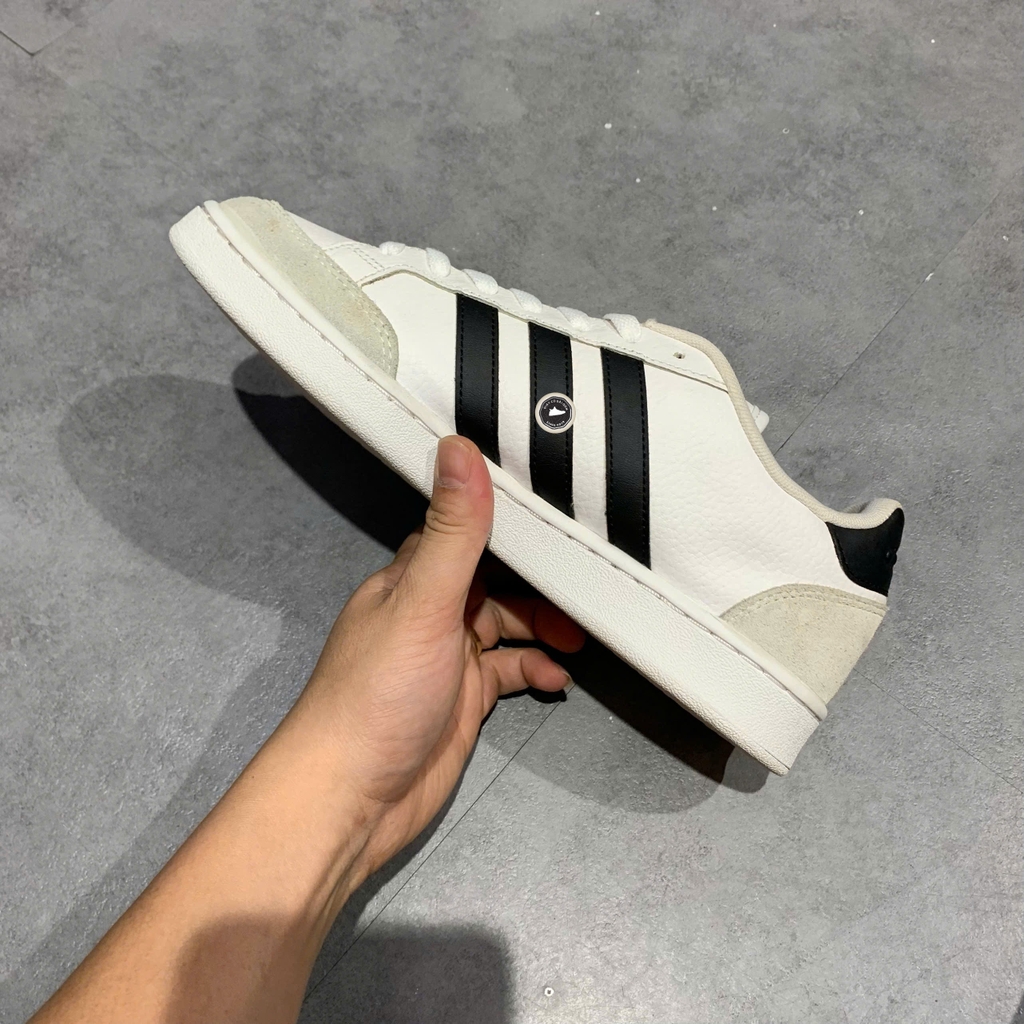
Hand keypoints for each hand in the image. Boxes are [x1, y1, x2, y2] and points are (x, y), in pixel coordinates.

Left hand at [289, 434, 584, 886]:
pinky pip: (506, 672)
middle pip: (494, 581)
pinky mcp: (462, 700)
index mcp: (411, 579)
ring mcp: (446, 658)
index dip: (510, 523)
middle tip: (585, 593)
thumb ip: (452, 532)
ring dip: (541, 629)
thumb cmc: (381, 692)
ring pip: (504, 626)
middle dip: (539, 585)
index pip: (466, 532)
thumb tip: (459, 445)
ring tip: (579, 639)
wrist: (352, 798)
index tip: (562, 516)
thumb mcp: (424, 603)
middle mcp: (428, 611)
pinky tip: (557, 681)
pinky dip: (533, 671)